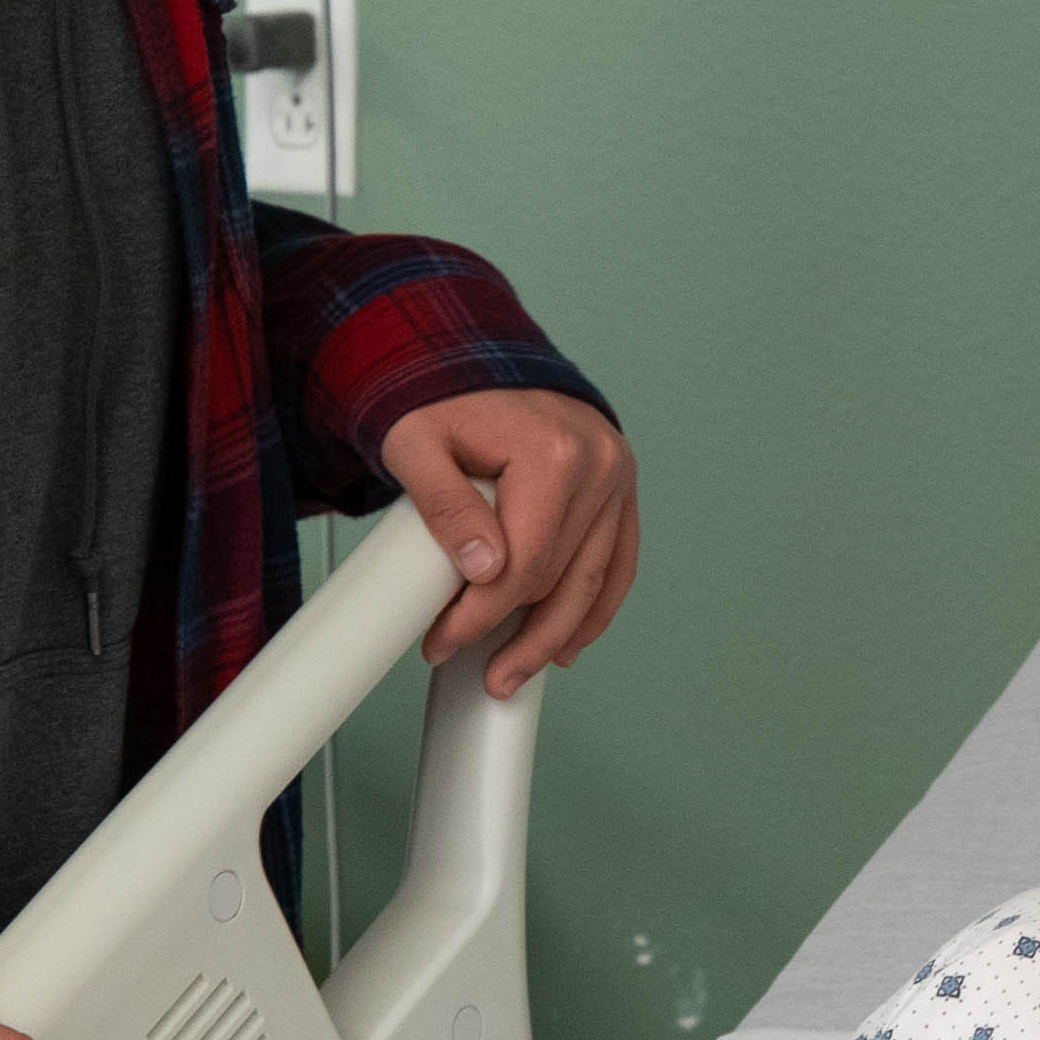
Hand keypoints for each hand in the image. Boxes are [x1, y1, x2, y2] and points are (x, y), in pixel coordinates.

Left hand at [375, 389, 636, 694]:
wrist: (476, 365)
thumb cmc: (443, 404)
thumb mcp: (416, 445)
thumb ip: (444, 504)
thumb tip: (484, 568)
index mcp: (552, 454)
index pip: (523, 565)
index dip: (481, 617)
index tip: (444, 641)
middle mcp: (599, 464)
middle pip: (560, 581)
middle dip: (516, 637)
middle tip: (478, 671)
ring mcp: (618, 478)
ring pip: (594, 582)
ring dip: (557, 637)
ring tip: (517, 674)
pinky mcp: (622, 490)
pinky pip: (619, 563)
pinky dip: (596, 608)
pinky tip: (569, 643)